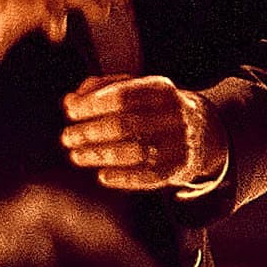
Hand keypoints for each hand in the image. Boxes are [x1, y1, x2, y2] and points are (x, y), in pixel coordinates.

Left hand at [61, 75, 212, 192]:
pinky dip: (122, 178)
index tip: (71, 111)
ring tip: (76, 156)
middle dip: (90, 132)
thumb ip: (100, 89)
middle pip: (126, 125)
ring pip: (135, 152)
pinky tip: (102, 176)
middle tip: (67, 137)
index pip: (123, 95)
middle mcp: (173, 115)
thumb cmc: (152, 108)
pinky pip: (148, 176)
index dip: (93, 104)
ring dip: (100, 155)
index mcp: (161, 90)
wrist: (199, 130)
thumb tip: (71, 100)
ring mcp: (178, 143)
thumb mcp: (133, 89)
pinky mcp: (178, 167)